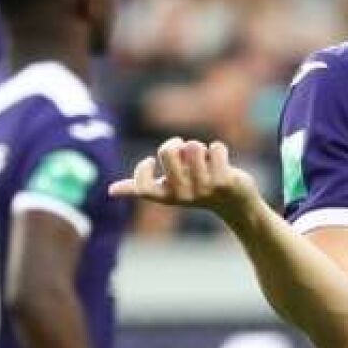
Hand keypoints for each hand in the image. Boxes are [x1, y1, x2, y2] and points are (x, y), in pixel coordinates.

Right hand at [109, 138, 259, 218]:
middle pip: (167, 151)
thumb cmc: (198, 190)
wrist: (237, 203)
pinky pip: (216, 148)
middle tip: (189, 154)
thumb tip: (110, 191)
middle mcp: (183, 194)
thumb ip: (141, 187)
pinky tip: (222, 163)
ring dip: (201, 148)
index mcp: (167, 195)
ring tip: (206, 161)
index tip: (152, 161)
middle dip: (178, 144)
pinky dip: (219, 150)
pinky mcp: (224, 181)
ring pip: (193, 146)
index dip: (143, 169)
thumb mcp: (169, 189)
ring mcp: (204, 188)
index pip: (143, 186)